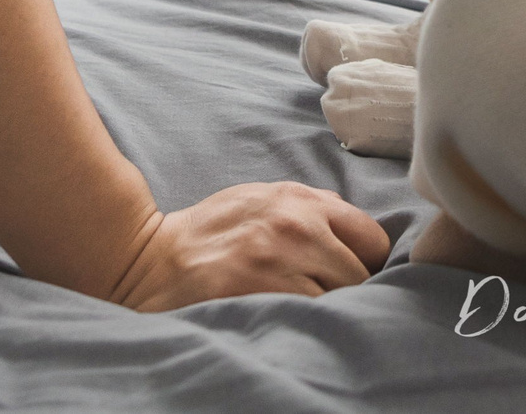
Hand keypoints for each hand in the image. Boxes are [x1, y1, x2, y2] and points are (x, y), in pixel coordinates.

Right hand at [106, 182, 391, 310]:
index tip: (353, 277)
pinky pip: (309, 319)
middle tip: (326, 300)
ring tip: (303, 312)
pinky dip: (304, 325)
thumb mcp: (263, 200)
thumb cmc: (211, 233)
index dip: (367, 262)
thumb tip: (354, 234)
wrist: (152, 259)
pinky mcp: (261, 295)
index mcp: (302, 200)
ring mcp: (280, 262)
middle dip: (349, 291)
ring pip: (338, 300)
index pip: (373, 237)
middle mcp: (298, 226)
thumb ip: (311, 210)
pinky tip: (287, 322)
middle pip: (361, 274)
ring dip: (327, 311)